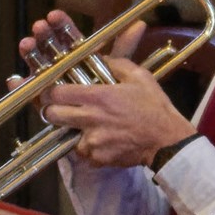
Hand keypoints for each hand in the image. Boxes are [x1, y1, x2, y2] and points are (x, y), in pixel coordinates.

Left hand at [29, 18, 194, 167]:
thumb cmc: (154, 107)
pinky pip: (83, 152)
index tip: (50, 90)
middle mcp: (90, 118)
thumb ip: (116, 64)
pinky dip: (89, 147)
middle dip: (51, 110)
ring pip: (65, 135)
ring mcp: (91, 141)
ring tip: (88, 127)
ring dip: (72, 130)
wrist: (167, 141)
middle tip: (60, 108)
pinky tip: (104, 141)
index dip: (48, 91)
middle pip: (51, 115)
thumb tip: (99, 57)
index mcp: (98, 96)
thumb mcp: (140, 77)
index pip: (56, 93)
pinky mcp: (96, 158)